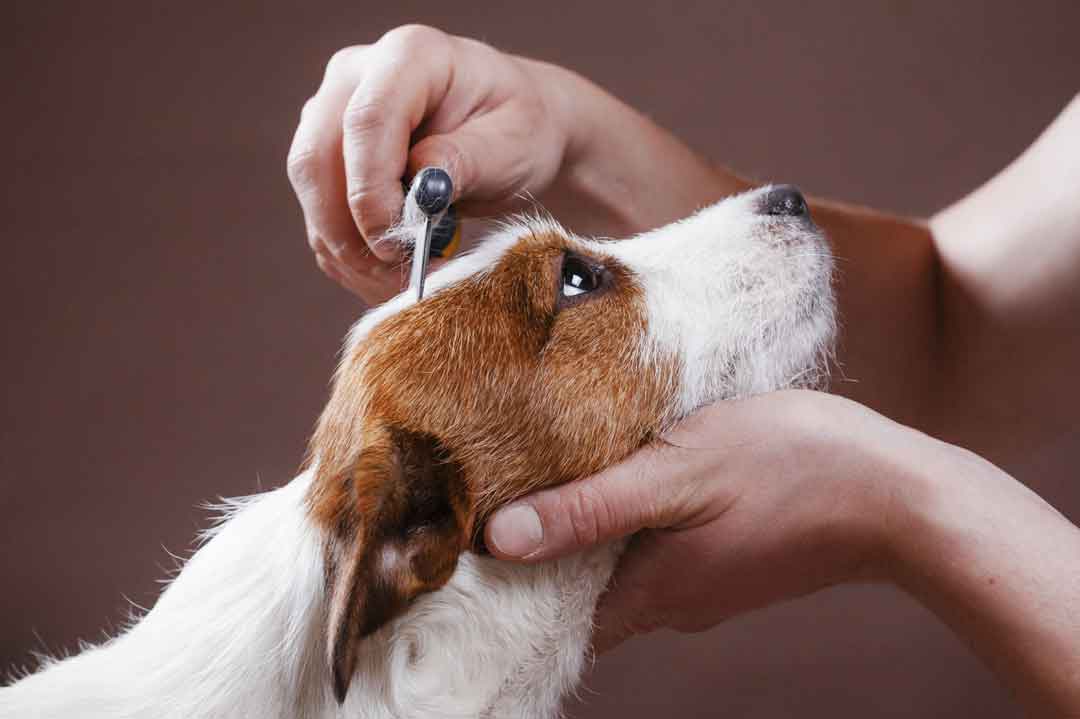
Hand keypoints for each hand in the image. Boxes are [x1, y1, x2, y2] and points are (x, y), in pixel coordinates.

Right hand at [287, 25, 574, 300]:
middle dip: (353, 234)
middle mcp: (357, 77)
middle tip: (402, 279)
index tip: (398, 243)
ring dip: (352, 256)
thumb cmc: (522, 129)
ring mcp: (333, 116)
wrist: (514, 132)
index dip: (371, 190)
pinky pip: (321, 219)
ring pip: (313, 197)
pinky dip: (351, 259)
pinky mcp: (328, 159)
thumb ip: (468, 159)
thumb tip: (421, 185)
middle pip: (318, 160)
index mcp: (410, 56)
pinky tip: (391, 276)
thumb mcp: (515, 143)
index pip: (364, 121)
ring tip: (406, 284)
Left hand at [485, 390, 910, 649]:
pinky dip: (632, 521)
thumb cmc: (790, 469)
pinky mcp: (727, 560)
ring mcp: (703, 586)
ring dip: (588, 529)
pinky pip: (659, 550)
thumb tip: (499, 540)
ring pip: (620, 568)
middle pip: (581, 592)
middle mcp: (671, 603)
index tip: (466, 546)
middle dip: (541, 551)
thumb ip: (588, 508)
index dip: (505, 587)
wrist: (897, 495)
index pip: (550, 616)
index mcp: (649, 591)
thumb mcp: (676, 472)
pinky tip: (627, 475)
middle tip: (502, 492)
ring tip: (556, 472)